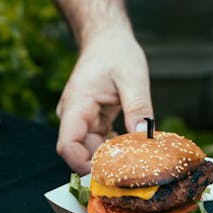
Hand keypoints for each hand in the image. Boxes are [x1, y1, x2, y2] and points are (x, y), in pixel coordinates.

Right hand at [56, 27, 152, 173]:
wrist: (107, 39)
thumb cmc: (116, 52)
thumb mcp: (132, 77)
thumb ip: (137, 106)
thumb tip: (144, 136)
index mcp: (77, 104)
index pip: (68, 145)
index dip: (83, 164)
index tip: (109, 173)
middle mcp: (74, 115)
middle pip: (80, 151)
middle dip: (102, 164)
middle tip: (132, 173)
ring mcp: (83, 118)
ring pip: (91, 149)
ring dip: (111, 157)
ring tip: (137, 162)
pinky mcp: (93, 119)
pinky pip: (100, 141)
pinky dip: (115, 148)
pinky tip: (134, 149)